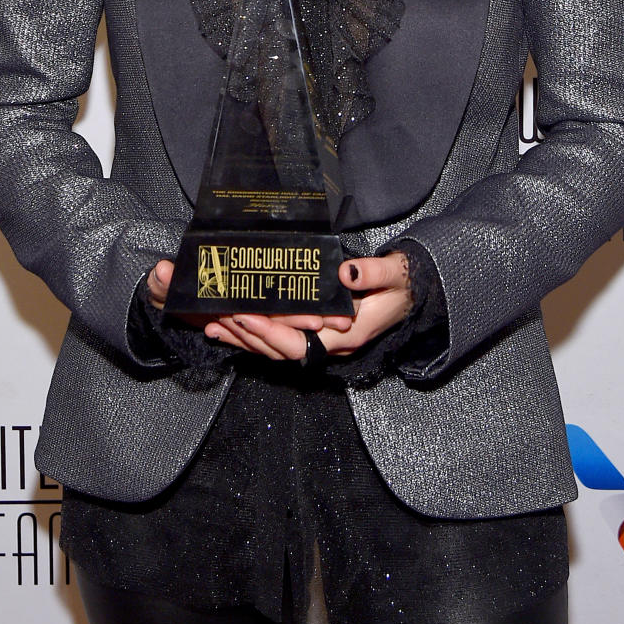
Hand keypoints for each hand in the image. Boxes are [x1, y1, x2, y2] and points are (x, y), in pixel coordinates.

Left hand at [146, 252, 412, 361]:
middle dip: (248, 335)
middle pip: (281, 350)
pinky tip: (233, 326)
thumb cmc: (402, 284)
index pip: (301, 342)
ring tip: (213, 326)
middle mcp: (331, 345)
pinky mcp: (316, 334)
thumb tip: (348, 274)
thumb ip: (373, 274)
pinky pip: (280, 341)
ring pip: (276, 349)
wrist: (410, 293)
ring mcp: (322, 342)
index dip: (272, 332)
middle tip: (218, 318)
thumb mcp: (394, 276)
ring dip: (245, 339)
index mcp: (347, 336)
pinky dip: (256, 335)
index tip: (246, 314)